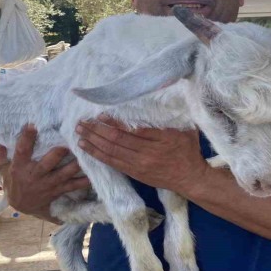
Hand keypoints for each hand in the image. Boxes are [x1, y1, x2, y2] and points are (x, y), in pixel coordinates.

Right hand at [0, 124, 90, 223]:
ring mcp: (48, 184)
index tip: (33, 125)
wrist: (20, 206)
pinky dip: (84, 182)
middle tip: (68, 142)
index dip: (27, 138)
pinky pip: (73, 186)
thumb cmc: (12, 183)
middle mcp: (35, 175)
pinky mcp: (58, 191)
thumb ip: (0, 152)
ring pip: (63, 174)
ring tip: (85, 155)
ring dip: (75, 166)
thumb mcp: (2, 168)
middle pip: (47, 164)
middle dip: (58, 154)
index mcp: (20, 167)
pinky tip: (94, 175)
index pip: (22, 151)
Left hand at [76, 116, 208, 193]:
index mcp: (159, 140)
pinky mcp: (135, 173)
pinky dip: (99, 156)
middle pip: (117, 141)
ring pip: (112, 153)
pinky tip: (88, 149)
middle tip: (82, 123)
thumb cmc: (189, 150)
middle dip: (97, 131)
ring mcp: (139, 165)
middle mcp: (146, 154)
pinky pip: (113, 164)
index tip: (101, 115)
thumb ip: (172, 115)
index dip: (114, 123)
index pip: (132, 130)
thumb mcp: (186, 129)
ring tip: (79, 134)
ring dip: (94, 143)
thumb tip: (165, 91)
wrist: (191, 178)